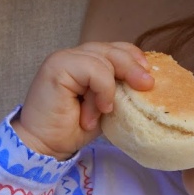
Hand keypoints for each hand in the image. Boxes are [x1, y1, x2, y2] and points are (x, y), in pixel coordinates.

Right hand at [13, 42, 154, 159]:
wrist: (45, 145)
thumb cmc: (73, 128)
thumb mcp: (105, 105)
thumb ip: (118, 88)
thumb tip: (146, 80)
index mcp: (85, 61)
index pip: (115, 48)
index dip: (134, 58)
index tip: (148, 76)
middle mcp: (74, 55)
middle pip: (112, 49)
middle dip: (133, 67)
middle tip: (147, 86)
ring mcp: (64, 57)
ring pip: (105, 59)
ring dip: (110, 88)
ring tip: (104, 111)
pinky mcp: (57, 65)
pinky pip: (94, 69)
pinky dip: (102, 89)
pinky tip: (98, 109)